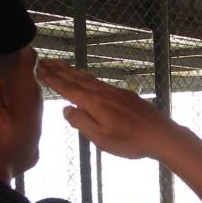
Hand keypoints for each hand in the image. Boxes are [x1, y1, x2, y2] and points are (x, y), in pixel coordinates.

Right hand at [38, 60, 180, 160]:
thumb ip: (81, 122)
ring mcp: (116, 93)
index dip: (53, 79)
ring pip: (90, 79)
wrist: (162, 135)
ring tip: (61, 64)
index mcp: (95, 103)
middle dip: (60, 70)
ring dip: (73, 71)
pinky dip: (89, 77)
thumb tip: (66, 109)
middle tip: (44, 60)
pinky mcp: (126, 96)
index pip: (68, 89)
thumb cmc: (130, 142)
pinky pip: (101, 82)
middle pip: (77, 79)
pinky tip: (88, 79)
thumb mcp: (101, 139)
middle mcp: (104, 93)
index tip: (39, 69)